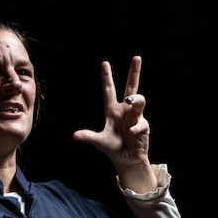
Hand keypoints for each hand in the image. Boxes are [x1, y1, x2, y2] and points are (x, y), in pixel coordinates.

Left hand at [73, 56, 158, 193]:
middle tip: (136, 58)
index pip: (109, 90)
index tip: (104, 63)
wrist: (127, 159)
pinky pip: (141, 123)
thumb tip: (74, 135)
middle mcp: (124, 110)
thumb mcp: (99, 142)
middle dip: (134, 72)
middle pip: (131, 87)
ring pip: (139, 101)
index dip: (107, 77)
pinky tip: (131, 133)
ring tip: (129, 101)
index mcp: (112, 110)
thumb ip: (88, 137)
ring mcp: (135, 116)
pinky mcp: (143, 126)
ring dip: (136, 99)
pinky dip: (136, 127)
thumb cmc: (113, 148)